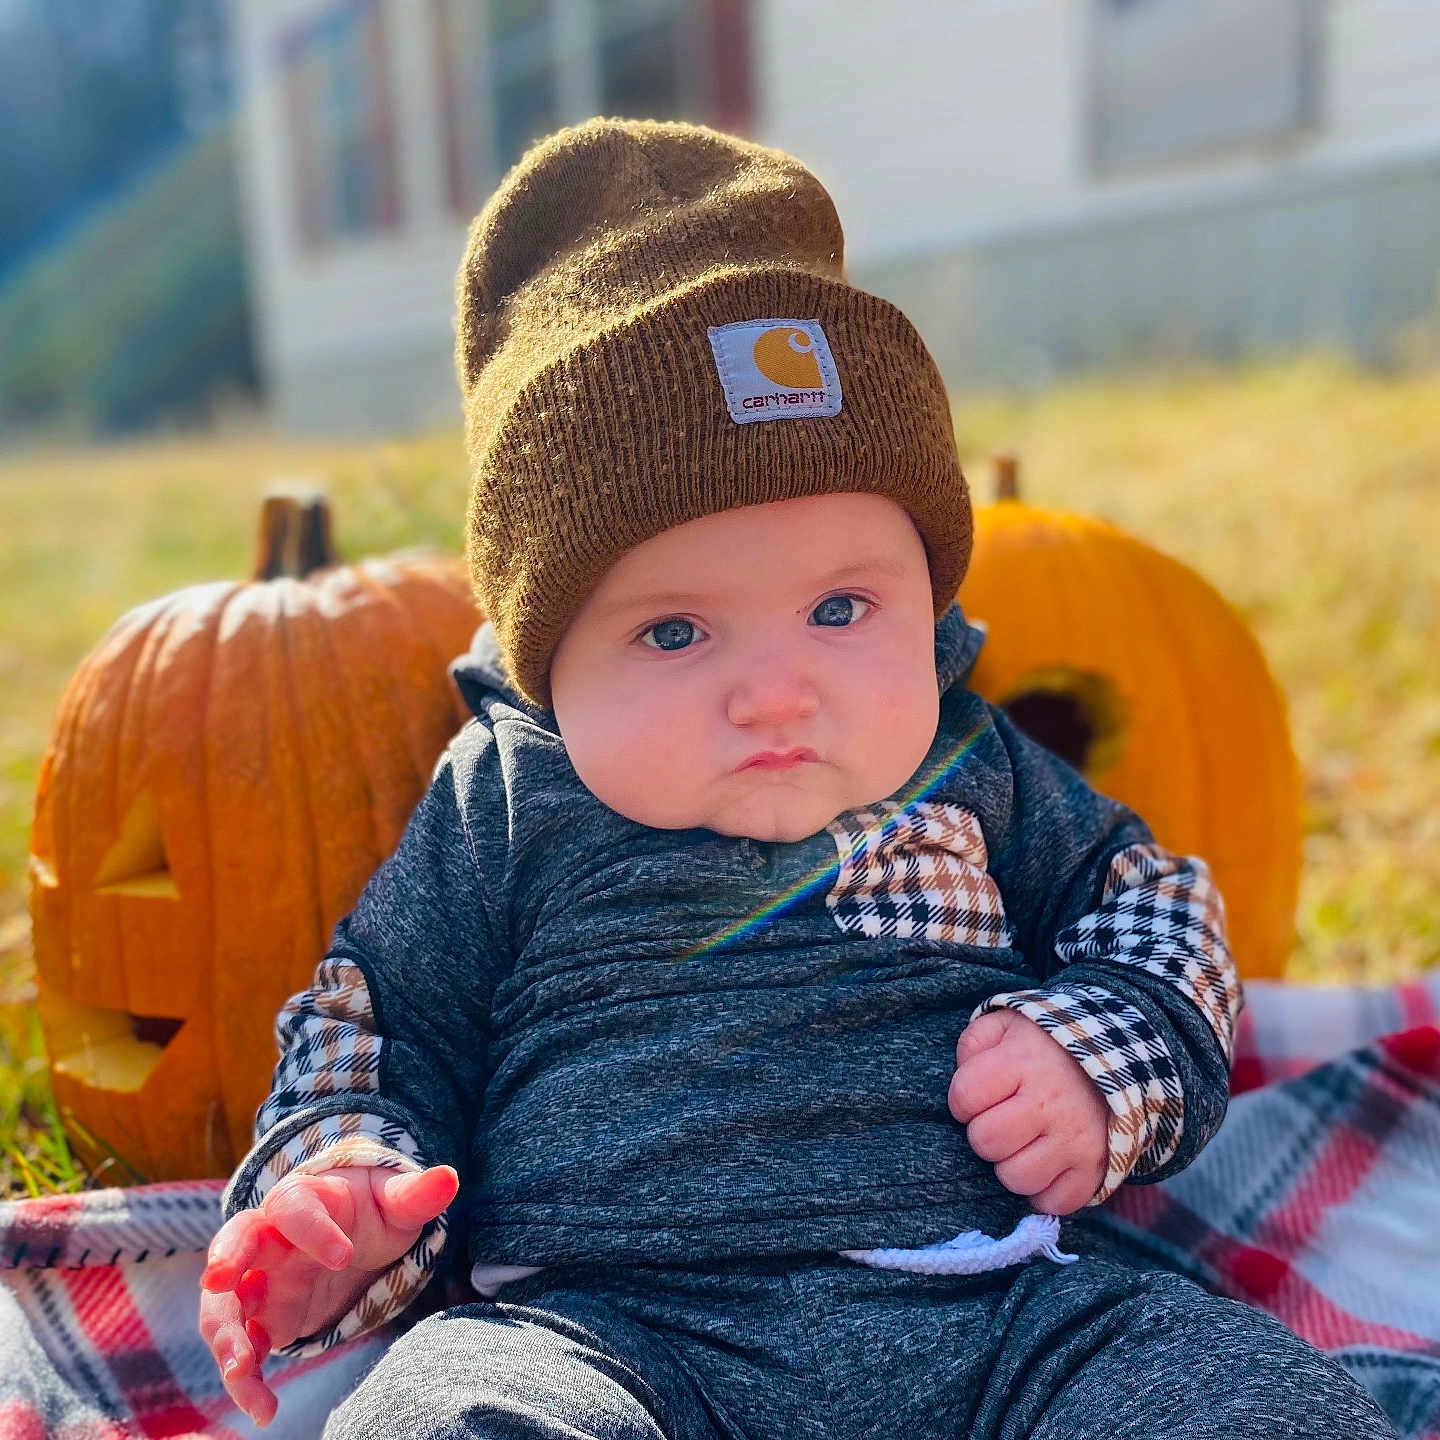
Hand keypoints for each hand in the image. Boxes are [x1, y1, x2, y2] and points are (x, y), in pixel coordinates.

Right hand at [198, 1162, 457, 1426]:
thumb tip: (449, 1177)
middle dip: (224, 1259)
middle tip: (220, 1281)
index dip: (312, 1228)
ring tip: (242, 1371)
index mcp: (304, 1199)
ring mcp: (260, 1281)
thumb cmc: (372, 1212)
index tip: (344, 1257)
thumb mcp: (395, 1202)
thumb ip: (416, 1194)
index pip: (294, 1205)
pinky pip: (242, 1348)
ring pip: (225, 1303)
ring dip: (226, 1334)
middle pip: (235, 1241)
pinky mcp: (264, 1320)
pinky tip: (263, 1406)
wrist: (353, 1237)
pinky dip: (245, 1377)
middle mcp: (270, 1238)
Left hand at [948, 1009, 1107, 1214]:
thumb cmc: (1047, 1044)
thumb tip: (963, 1079)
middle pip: (986, 1142)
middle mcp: (1050, 1102)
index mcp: (1022, 1061)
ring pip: (1017, 1178)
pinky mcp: (1097, 1165)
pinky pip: (1056, 1202)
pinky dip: (1045, 1192)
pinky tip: (1045, 1165)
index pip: (964, 1097)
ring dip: (1011, 1165)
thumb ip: (974, 1044)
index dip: (962, 1101)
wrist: (1116, 1053)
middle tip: (1001, 1121)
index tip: (978, 1096)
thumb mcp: (1007, 1024)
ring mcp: (1076, 1137)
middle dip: (984, 1134)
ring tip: (1023, 1144)